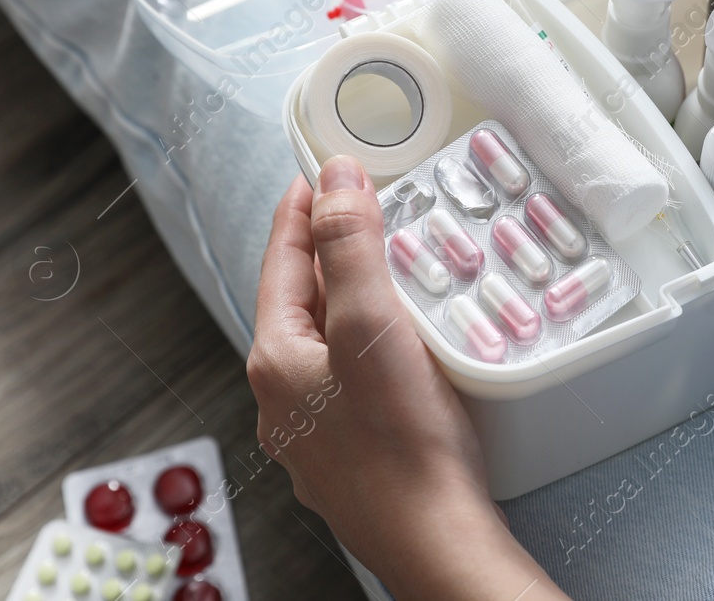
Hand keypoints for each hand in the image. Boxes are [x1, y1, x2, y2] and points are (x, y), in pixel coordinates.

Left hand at [248, 156, 565, 600]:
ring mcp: (315, 433)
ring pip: (327, 345)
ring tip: (391, 273)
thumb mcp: (372, 325)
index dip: (300, 210)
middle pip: (300, 302)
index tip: (316, 173)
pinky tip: (405, 352)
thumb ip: (349, 248)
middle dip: (328, 254)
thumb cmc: (403, 444)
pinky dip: (372, 349)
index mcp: (278, 360)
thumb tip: (333, 179)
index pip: (281, 261)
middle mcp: (284, 399)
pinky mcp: (353, 456)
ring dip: (353, 302)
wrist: (436, 540)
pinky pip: (351, 383)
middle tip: (360, 212)